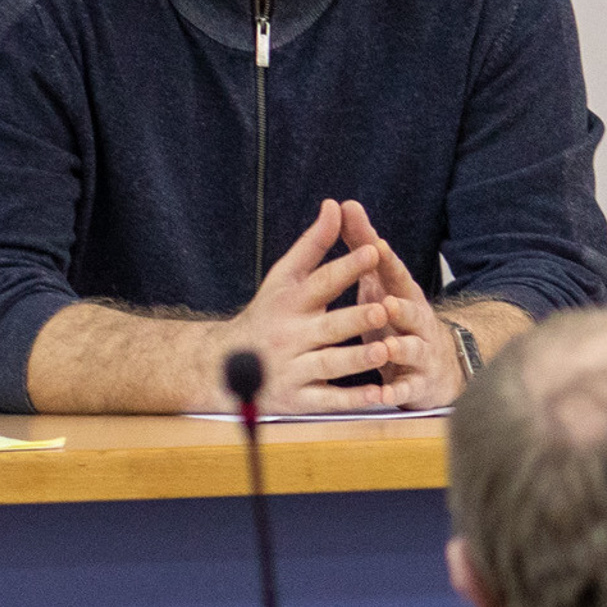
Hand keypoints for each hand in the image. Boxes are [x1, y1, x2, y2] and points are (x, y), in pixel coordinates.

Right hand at [213, 199, 412, 412]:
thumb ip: (313, 244)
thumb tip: (335, 205)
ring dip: (356, 360)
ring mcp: (292, 369)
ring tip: (384, 351)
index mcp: (291, 303)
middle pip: (327, 327)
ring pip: (328, 365)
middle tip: (383, 309)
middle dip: (355, 319)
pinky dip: (351, 401)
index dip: (346, 267)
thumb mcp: (284, 277)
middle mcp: (290, 336)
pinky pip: (326, 401)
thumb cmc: (266, 314)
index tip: (373, 251)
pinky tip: (378, 396)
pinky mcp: (297, 399)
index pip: (321, 282)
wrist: (222, 367)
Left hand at [338, 201, 467, 408]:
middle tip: (386, 302)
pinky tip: (384, 395)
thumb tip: (344, 204)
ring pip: (412, 349)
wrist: (438, 363)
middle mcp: (417, 322)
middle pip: (411, 312)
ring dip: (401, 348)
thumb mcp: (381, 282)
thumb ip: (362, 247)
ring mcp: (421, 353)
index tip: (375, 244)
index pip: (396, 274)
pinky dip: (396, 392)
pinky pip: (407, 389)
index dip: (387, 261)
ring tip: (388, 346)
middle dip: (400, 307)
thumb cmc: (398, 319)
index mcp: (403, 295)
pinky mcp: (418, 384)